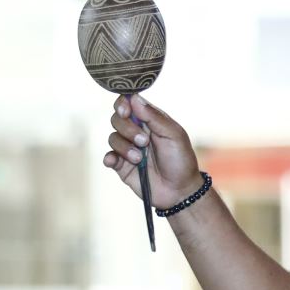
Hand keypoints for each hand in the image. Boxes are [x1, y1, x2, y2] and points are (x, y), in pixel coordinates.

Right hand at [101, 93, 203, 207]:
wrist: (179, 191)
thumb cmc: (180, 160)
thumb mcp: (173, 135)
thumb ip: (154, 117)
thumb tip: (134, 97)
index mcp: (150, 121)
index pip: (129, 104)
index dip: (123, 104)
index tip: (126, 111)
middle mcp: (136, 132)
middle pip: (117, 119)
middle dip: (127, 129)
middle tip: (144, 141)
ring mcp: (128, 148)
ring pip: (113, 138)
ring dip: (125, 147)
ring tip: (139, 158)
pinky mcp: (122, 165)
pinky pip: (108, 157)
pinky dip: (110, 158)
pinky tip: (117, 162)